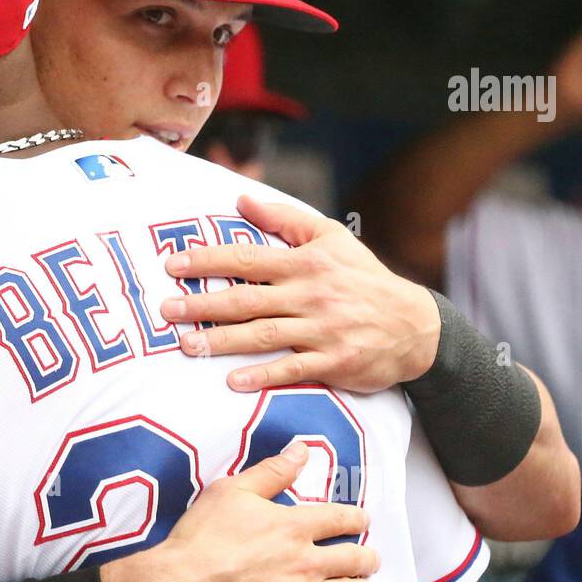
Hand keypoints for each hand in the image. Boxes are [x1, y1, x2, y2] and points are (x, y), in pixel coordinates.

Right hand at [101, 444, 376, 581]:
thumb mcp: (231, 492)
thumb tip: (301, 451)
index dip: (357, 519)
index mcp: (294, 526)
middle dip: (367, 557)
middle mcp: (307, 562)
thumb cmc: (200, 539)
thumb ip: (271, 471)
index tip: (362, 521)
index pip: (341, 519)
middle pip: (355, 558)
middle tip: (369, 558)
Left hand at [159, 196, 440, 392]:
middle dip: (202, 304)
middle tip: (165, 309)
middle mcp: (310, 295)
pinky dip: (262, 376)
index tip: (172, 264)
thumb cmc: (364, 278)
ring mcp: (322, 331)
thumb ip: (284, 219)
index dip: (207, 260)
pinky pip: (292, 370)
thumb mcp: (331, 237)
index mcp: (305, 263)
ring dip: (221, 341)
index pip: (247, 258)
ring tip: (186, 345)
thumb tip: (242, 200)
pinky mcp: (333, 362)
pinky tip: (232, 381)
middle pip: (246, 299)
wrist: (416, 326)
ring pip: (262, 335)